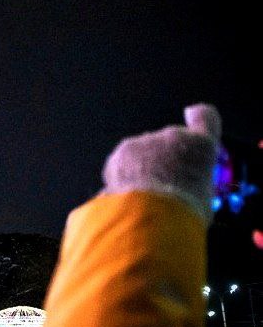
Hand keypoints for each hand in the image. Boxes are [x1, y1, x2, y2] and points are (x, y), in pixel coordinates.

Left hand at [101, 103, 220, 219]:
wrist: (153, 213)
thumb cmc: (185, 210)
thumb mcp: (204, 197)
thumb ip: (195, 181)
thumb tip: (186, 187)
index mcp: (202, 147)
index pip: (205, 118)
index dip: (199, 117)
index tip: (194, 113)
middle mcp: (172, 137)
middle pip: (168, 144)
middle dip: (164, 160)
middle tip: (164, 186)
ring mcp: (144, 142)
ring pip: (143, 153)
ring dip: (142, 168)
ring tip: (146, 196)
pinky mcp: (121, 152)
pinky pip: (122, 162)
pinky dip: (123, 175)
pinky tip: (128, 195)